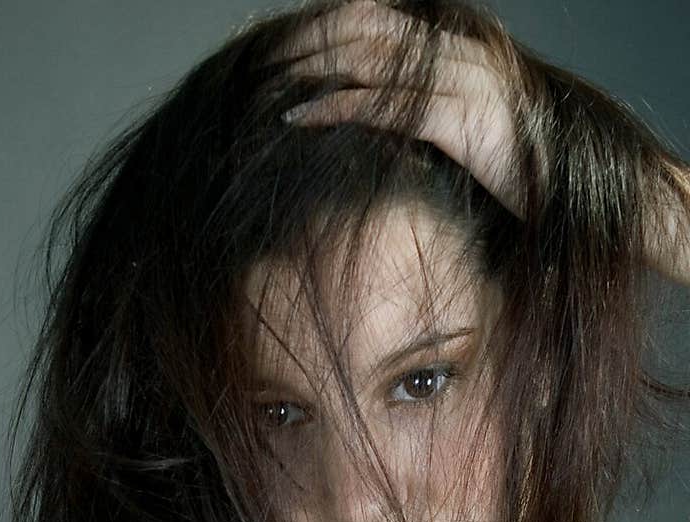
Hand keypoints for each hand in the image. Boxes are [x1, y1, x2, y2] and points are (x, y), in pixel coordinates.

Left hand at [278, 0, 523, 218]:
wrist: (566, 193)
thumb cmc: (518, 174)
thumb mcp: (467, 134)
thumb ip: (429, 116)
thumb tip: (384, 122)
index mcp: (458, 49)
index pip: (381, 17)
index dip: (331, 26)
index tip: (290, 48)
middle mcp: (458, 53)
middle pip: (367, 26)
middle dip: (312, 40)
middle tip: (266, 63)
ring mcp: (460, 81)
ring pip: (369, 57)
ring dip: (314, 69)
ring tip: (273, 87)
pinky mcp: (458, 117)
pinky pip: (384, 104)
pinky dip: (337, 107)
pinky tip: (303, 118)